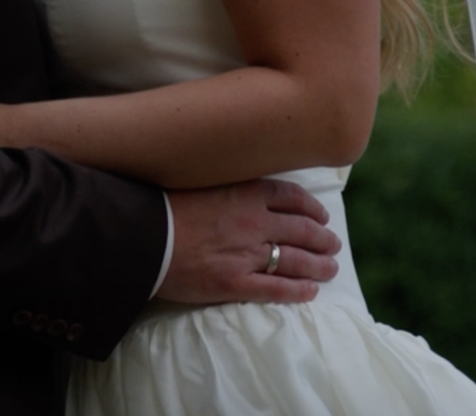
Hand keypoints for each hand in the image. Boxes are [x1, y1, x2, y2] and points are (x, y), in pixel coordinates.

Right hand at [158, 178, 341, 305]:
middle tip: (334, 244)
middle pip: (302, 230)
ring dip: (319, 265)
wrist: (141, 237)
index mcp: (245, 193)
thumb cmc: (163, 206)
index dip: (311, 208)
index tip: (321, 215)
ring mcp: (247, 255)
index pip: (291, 198)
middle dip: (323, 238)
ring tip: (331, 268)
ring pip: (296, 260)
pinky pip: (276, 289)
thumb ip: (229, 188)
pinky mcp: (235, 284)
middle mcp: (254, 222)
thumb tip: (244, 192)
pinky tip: (311, 292)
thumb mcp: (201, 182)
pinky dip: (298, 291)